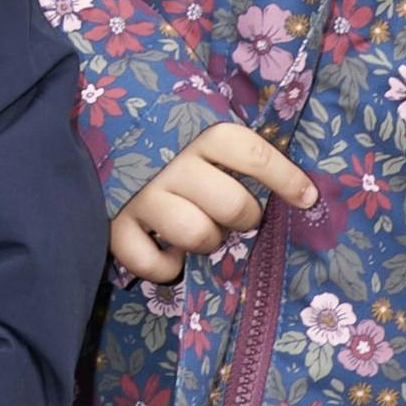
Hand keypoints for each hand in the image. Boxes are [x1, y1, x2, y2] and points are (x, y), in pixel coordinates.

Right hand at [107, 119, 320, 287]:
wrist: (100, 145)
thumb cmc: (172, 149)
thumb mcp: (205, 138)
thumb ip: (240, 154)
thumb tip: (301, 188)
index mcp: (197, 136)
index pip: (249, 150)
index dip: (283, 176)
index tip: (306, 197)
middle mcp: (170, 165)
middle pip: (231, 203)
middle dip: (245, 217)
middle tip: (239, 218)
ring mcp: (141, 197)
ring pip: (196, 235)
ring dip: (207, 241)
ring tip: (202, 233)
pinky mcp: (115, 228)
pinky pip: (150, 263)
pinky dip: (164, 268)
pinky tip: (170, 256)